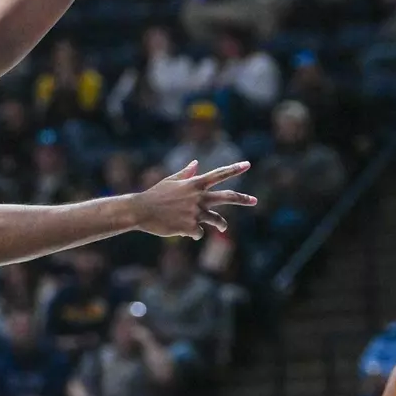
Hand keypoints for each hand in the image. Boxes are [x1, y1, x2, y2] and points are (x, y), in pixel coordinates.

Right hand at [129, 160, 253, 238]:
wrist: (141, 211)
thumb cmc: (155, 194)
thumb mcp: (170, 181)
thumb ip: (186, 173)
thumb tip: (196, 163)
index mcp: (194, 184)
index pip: (219, 174)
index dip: (234, 169)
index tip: (247, 164)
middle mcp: (198, 197)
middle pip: (227, 197)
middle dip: (243, 199)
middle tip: (254, 200)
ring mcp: (195, 212)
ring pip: (218, 220)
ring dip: (221, 224)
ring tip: (222, 227)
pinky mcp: (190, 227)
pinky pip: (199, 232)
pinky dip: (194, 232)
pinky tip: (184, 231)